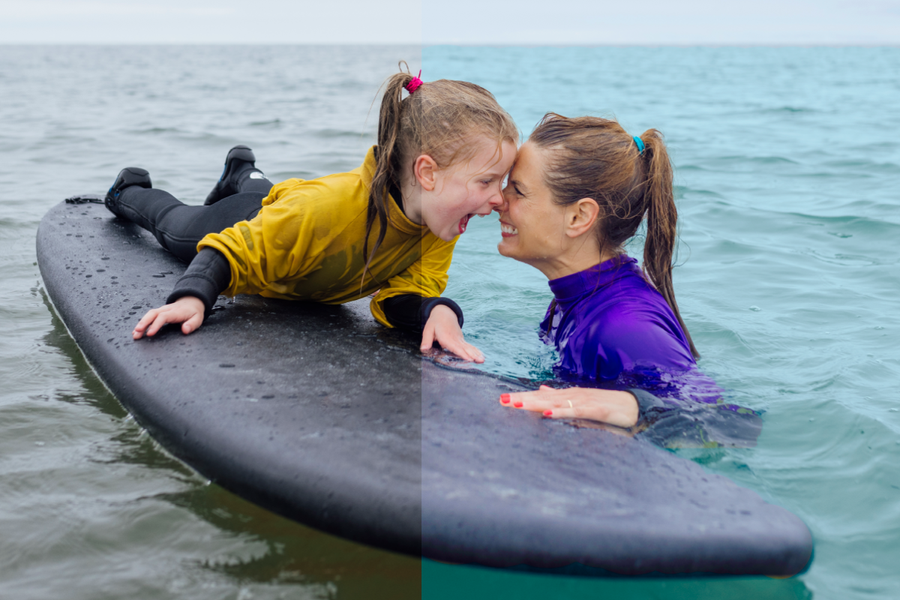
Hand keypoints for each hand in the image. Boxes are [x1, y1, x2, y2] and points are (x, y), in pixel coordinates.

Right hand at [133, 296, 205, 338]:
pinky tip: (137, 331)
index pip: (163, 317)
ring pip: (149, 314)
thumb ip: (192, 324)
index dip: (155, 325)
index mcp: (175, 312)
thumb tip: (185, 330)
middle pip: (152, 314)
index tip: (150, 333)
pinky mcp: (159, 312)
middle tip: (137, 333)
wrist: (191, 301)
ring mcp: (161, 310)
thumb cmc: (193, 312)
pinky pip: (149, 316)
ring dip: (141, 323)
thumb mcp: (198, 318)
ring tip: (135, 334)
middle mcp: (166, 309)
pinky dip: (142, 323)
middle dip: (143, 323)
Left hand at [420, 304, 484, 362]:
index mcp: (446, 337)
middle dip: (473, 355)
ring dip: (476, 353)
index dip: (462, 353)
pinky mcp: (462, 340)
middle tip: (480, 361)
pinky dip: (476, 351)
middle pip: (464, 348)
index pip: (455, 346)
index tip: (469, 358)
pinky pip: (470, 346)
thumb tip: (424, 349)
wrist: (444, 314)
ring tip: (482, 360)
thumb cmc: (435, 323)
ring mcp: (460, 339)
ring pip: (469, 347)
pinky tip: (481, 356)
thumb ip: (426, 340)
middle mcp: (455, 339)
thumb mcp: (428, 329)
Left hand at [500, 385, 638, 428]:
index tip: (503, 399)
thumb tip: (542, 389)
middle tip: (501, 400)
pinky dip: (560, 412)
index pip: (540, 396)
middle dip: (522, 399)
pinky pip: (574, 411)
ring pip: (554, 402)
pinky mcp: (594, 410)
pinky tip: (547, 414)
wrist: (635, 406)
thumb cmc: (607, 405)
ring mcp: (583, 401)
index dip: (522, 397)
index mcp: (568, 395)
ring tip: (517, 405)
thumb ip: (560, 397)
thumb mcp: (581, 401)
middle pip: (543, 397)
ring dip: (535, 403)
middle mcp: (572, 396)